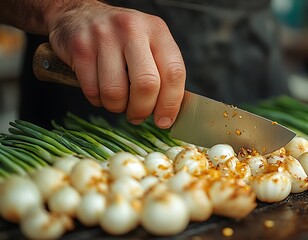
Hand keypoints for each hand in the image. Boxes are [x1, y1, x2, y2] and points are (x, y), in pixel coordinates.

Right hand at [47, 1, 185, 127]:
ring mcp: (104, 36)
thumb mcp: (149, 45)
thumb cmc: (122, 39)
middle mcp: (133, 29)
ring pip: (115, 92)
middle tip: (138, 116)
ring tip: (118, 101)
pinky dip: (98, 101)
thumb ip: (162, 73)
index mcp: (157, 30)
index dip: (171, 103)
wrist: (79, 15)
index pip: (174, 72)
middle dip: (142, 110)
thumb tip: (168, 114)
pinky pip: (92, 90)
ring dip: (117, 107)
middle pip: (146, 84)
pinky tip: (100, 92)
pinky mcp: (80, 47)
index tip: (165, 121)